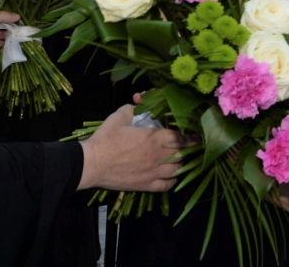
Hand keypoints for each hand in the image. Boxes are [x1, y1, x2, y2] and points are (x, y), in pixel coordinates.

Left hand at [0, 11, 18, 62]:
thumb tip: (18, 16)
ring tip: (21, 39)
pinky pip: (0, 51)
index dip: (11, 23)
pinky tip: (15, 46)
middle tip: (23, 32)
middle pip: (4, 32)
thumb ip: (2, 17)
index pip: (2, 22)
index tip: (22, 23)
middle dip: (13, 32)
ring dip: (11, 40)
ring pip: (4, 41)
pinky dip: (7, 49)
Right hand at [78, 105, 195, 191]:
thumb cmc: (106, 139)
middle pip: (181, 154)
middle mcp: (158, 157)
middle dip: (185, 149)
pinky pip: (167, 185)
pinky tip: (170, 176)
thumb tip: (139, 103)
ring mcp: (153, 173)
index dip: (190, 137)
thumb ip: (133, 109)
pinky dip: (172, 180)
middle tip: (185, 146)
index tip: (196, 136)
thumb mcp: (119, 116)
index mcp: (154, 139)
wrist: (92, 163)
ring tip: (177, 159)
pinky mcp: (146, 185)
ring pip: (176, 170)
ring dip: (179, 164)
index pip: (180, 138)